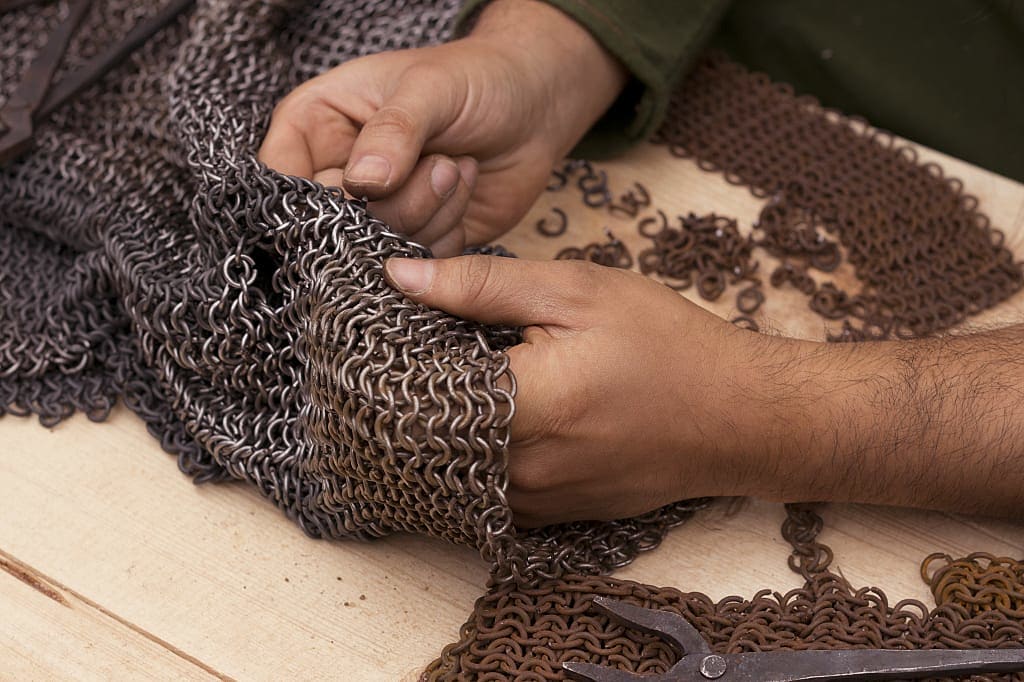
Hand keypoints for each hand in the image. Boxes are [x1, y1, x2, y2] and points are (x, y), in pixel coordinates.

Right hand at [259, 0, 626, 256]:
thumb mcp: (431, 88)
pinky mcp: (415, 238)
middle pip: (330, 223)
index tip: (357, 193)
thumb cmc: (477, 78)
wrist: (535, 106)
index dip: (311, 197)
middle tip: (438, 163)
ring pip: (376, 246)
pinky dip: (447, 233)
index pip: (280, 177)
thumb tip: (361, 183)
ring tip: (455, 165)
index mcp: (317, 123)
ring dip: (427, 212)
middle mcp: (337, 172)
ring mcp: (376, 211)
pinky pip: (415, 261)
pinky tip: (465, 186)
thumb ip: (393, 132)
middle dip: (391, 203)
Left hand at [383, 255, 779, 526]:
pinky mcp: (556, 516)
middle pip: (425, 439)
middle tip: (416, 351)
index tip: (386, 334)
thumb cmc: (668, 345)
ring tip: (458, 380)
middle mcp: (526, 468)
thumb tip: (401, 278)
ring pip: (453, 468)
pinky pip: (489, 490)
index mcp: (527, 405)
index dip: (388, 364)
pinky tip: (493, 418)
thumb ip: (483, 287)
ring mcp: (541, 501)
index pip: (412, 398)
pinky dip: (477, 456)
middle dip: (410, 395)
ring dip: (442, 428)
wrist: (741, 416)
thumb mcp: (578, 292)